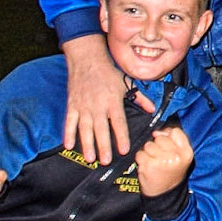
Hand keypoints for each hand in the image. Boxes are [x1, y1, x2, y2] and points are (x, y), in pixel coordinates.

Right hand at [63, 35, 129, 164]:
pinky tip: (69, 146)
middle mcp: (98, 105)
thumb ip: (140, 98)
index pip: (119, 122)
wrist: (87, 60)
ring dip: (87, 144)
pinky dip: (68, 133)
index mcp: (113, 101)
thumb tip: (153, 109)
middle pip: (101, 129)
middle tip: (105, 161)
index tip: (124, 150)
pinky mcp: (72, 105)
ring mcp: (83, 106)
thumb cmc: (108, 73)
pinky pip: (70, 122)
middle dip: (103, 145)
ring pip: (85, 128)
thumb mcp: (127, 83)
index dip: (121, 136)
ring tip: (90, 158)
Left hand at [134, 124, 194, 198]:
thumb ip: (173, 140)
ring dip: (148, 153)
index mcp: (186, 153)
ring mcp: (162, 161)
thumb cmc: (172, 172)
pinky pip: (140, 154)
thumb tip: (157, 132)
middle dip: (157, 146)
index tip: (166, 144)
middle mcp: (176, 157)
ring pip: (148, 145)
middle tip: (161, 158)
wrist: (165, 194)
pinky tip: (147, 167)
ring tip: (154, 163)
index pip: (176, 132)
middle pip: (160, 138)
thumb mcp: (181, 156)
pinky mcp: (148, 166)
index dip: (168, 135)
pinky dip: (141, 160)